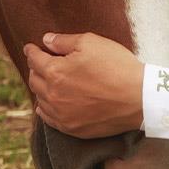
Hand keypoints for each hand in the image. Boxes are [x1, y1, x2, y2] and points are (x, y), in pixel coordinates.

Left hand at [23, 32, 143, 138]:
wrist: (139, 98)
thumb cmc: (117, 66)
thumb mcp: (92, 43)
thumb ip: (64, 41)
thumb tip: (46, 40)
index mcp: (55, 72)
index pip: (35, 59)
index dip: (32, 51)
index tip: (30, 47)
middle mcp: (53, 95)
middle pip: (34, 80)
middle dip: (35, 68)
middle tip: (39, 62)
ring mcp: (61, 114)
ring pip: (40, 99)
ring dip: (40, 88)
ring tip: (45, 81)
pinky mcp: (71, 128)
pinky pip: (48, 119)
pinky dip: (45, 108)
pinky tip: (47, 104)